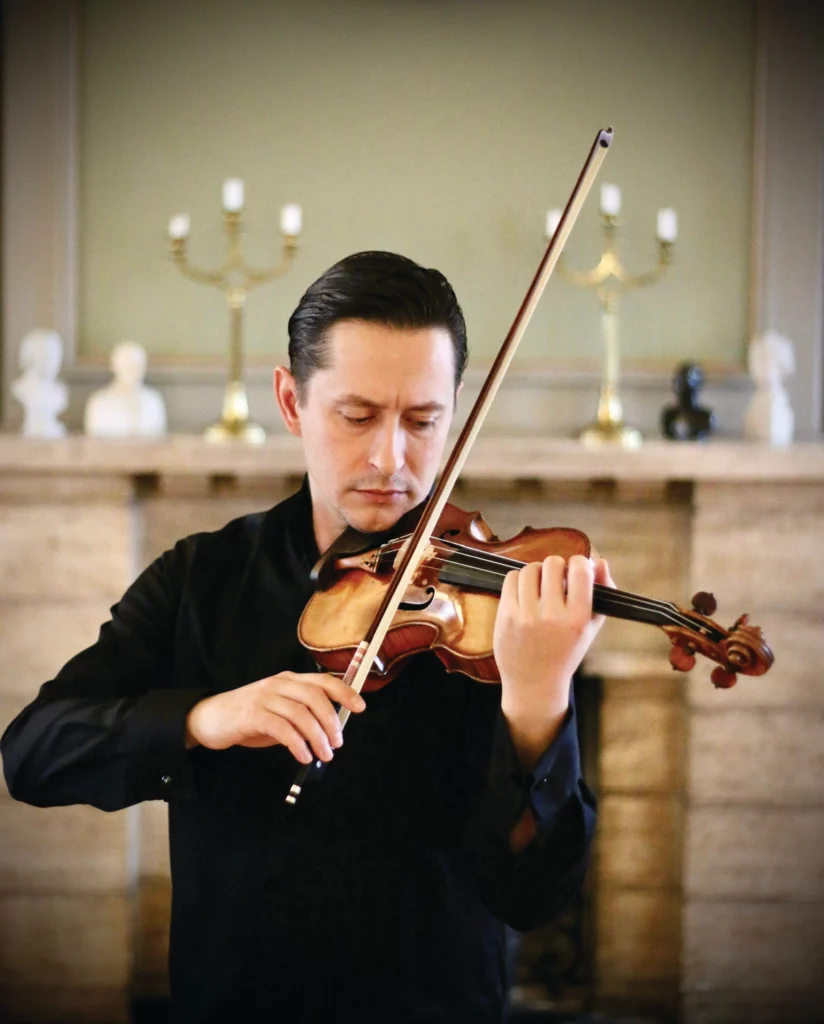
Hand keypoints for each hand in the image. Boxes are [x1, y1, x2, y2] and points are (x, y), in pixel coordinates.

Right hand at [184, 672, 365, 764]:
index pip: (322, 681)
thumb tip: (330, 731)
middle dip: (331, 721)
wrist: (209, 718)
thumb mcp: (279, 710)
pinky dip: (297, 744)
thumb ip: (301, 715)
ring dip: (317, 737)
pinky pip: (282, 729)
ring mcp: (265, 697)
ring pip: (301, 714)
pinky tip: (303, 756)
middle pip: (315, 697)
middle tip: (337, 743)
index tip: (361, 707)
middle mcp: (278, 684)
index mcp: (289, 680)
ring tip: (323, 754)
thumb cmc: (248, 717)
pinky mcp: (252, 715)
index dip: (344, 693)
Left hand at [493, 555, 614, 763]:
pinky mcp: (506, 616)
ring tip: (539, 587)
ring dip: (536, 573)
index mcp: (578, 619)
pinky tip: (524, 593)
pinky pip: (511, 579)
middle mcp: (552, 616)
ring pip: (530, 569)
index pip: (580, 570)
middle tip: (556, 580)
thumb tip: (601, 561)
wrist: (534, 683)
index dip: (579, 563)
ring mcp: (526, 616)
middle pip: (553, 564)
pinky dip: (518, 581)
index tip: (576, 570)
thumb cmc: (567, 651)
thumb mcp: (591, 627)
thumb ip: (602, 593)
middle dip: (556, 568)